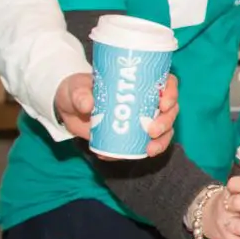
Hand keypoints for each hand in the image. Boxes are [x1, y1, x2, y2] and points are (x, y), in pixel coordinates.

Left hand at [62, 71, 178, 159]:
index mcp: (140, 82)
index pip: (166, 83)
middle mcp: (146, 101)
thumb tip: (88, 105)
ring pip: (163, 130)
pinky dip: (138, 153)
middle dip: (166, 122)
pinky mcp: (132, 137)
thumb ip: (80, 94)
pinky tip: (130, 156)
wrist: (68, 110)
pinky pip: (144, 146)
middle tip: (152, 130)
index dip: (171, 92)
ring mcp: (141, 120)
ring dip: (162, 141)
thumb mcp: (76, 88)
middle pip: (169, 110)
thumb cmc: (77, 90)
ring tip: (149, 149)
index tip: (163, 103)